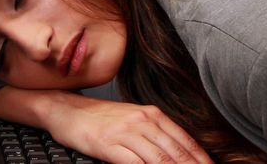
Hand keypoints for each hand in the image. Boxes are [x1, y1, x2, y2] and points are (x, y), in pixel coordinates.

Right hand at [0, 88, 212, 163]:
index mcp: (151, 114)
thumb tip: (177, 153)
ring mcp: (125, 132)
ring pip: (159, 158)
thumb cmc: (99, 118)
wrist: (65, 108)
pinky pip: (134, 163)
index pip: (184, 140)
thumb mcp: (132, 119)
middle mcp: (142, 120)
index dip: (201, 159)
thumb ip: (155, 134)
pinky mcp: (108, 145)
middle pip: (176, 151)